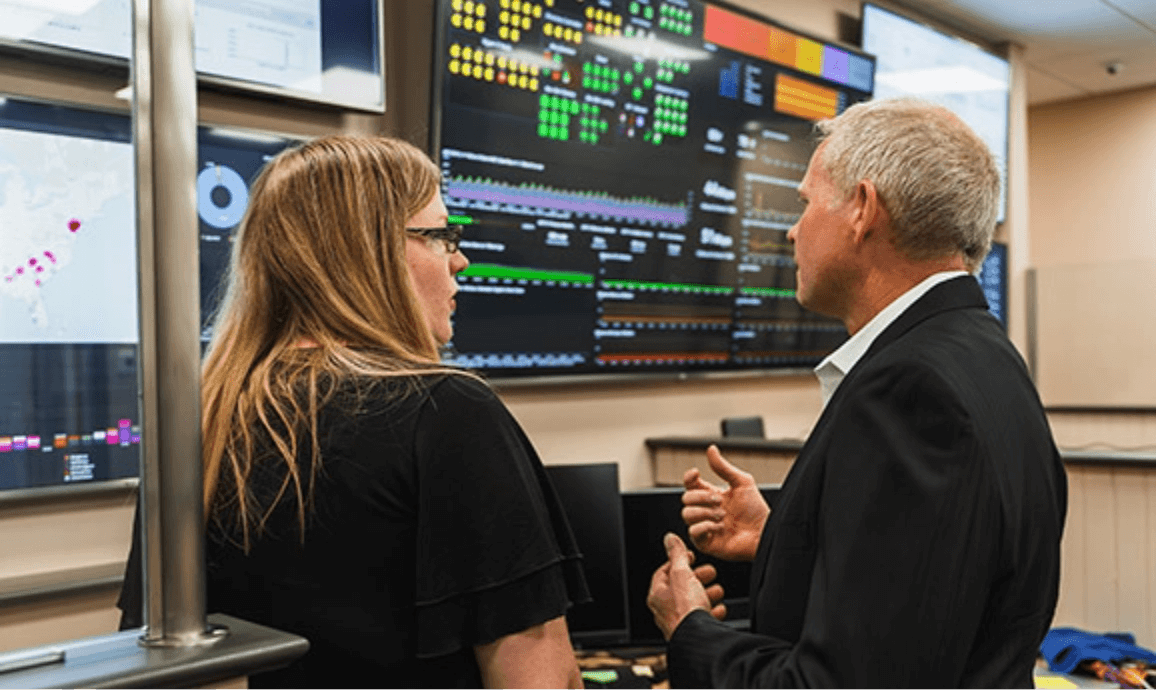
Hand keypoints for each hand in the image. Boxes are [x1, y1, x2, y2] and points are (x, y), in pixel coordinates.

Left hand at [647, 533, 726, 639]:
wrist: (698, 639)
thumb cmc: (686, 610)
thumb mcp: (682, 574)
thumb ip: (677, 555)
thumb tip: (669, 539)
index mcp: (657, 595)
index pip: (663, 572)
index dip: (678, 561)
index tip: (690, 556)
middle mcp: (664, 610)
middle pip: (680, 588)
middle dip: (697, 578)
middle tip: (709, 572)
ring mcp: (678, 623)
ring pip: (692, 603)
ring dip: (706, 594)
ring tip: (717, 589)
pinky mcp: (693, 632)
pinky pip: (702, 619)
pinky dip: (711, 611)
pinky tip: (719, 608)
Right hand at [681, 444, 769, 561]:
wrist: (765, 532)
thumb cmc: (756, 509)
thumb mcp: (741, 482)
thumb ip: (723, 467)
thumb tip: (711, 449)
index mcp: (711, 495)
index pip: (690, 485)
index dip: (689, 478)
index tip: (696, 473)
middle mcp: (705, 510)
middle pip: (686, 498)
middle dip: (702, 497)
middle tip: (720, 500)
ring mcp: (704, 526)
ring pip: (687, 514)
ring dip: (705, 512)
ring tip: (722, 515)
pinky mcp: (705, 542)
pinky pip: (693, 532)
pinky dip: (706, 527)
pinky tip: (720, 527)